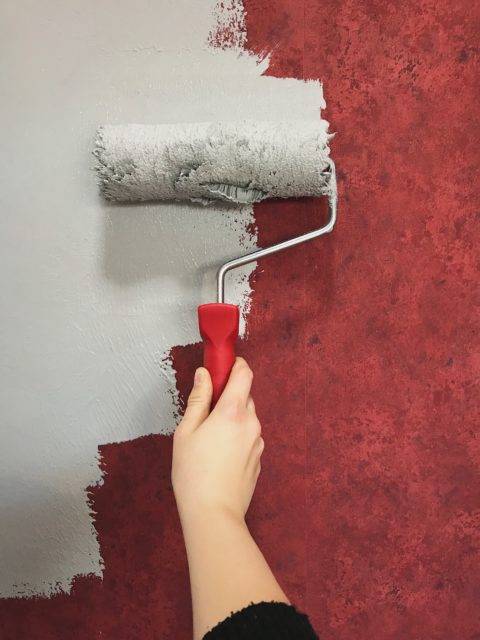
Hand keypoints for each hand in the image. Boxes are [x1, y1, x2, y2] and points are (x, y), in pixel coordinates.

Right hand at [172, 357, 263, 524]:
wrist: (213, 513)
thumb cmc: (193, 472)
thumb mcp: (186, 431)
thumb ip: (198, 399)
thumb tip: (204, 375)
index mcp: (233, 412)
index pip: (244, 374)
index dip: (235, 365)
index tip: (222, 366)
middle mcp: (251, 423)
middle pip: (245, 396)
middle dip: (228, 396)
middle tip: (205, 411)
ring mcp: (257, 442)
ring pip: (247, 418)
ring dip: (232, 419)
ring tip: (209, 439)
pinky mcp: (258, 459)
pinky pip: (248, 437)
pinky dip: (236, 437)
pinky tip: (218, 455)